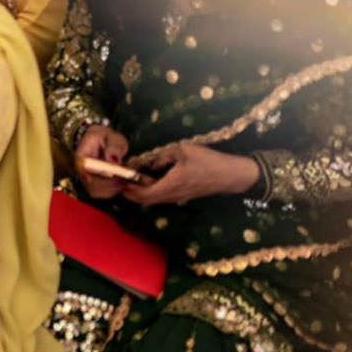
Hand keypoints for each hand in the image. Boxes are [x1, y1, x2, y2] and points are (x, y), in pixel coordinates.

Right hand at [74, 125, 130, 200]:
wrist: (103, 141)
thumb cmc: (107, 138)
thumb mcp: (113, 137)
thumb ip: (114, 147)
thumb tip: (113, 161)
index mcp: (82, 155)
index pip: (82, 167)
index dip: (94, 174)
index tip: (110, 175)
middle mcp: (81, 169)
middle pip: (89, 183)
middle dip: (108, 183)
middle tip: (124, 178)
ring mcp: (86, 178)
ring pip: (94, 191)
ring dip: (111, 189)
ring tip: (124, 181)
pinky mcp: (93, 185)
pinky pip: (100, 194)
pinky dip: (112, 191)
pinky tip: (120, 184)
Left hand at [124, 142, 260, 206]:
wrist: (231, 174)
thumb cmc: (209, 160)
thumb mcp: (184, 150)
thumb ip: (163, 156)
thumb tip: (150, 163)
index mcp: (172, 184)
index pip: (145, 194)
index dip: (130, 191)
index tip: (120, 182)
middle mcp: (174, 194)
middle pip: (147, 200)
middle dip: (131, 194)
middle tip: (120, 183)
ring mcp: (180, 197)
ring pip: (155, 200)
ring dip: (141, 194)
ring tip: (131, 181)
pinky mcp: (184, 195)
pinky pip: (163, 197)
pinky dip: (152, 192)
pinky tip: (148, 182)